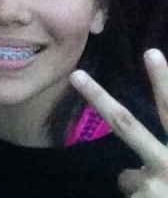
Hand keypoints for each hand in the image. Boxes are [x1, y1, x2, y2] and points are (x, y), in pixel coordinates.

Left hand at [70, 49, 167, 196]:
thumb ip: (160, 161)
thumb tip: (125, 173)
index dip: (163, 82)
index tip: (150, 51)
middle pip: (127, 124)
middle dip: (99, 98)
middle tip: (76, 74)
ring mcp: (154, 186)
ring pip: (129, 179)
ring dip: (144, 192)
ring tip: (159, 197)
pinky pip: (133, 195)